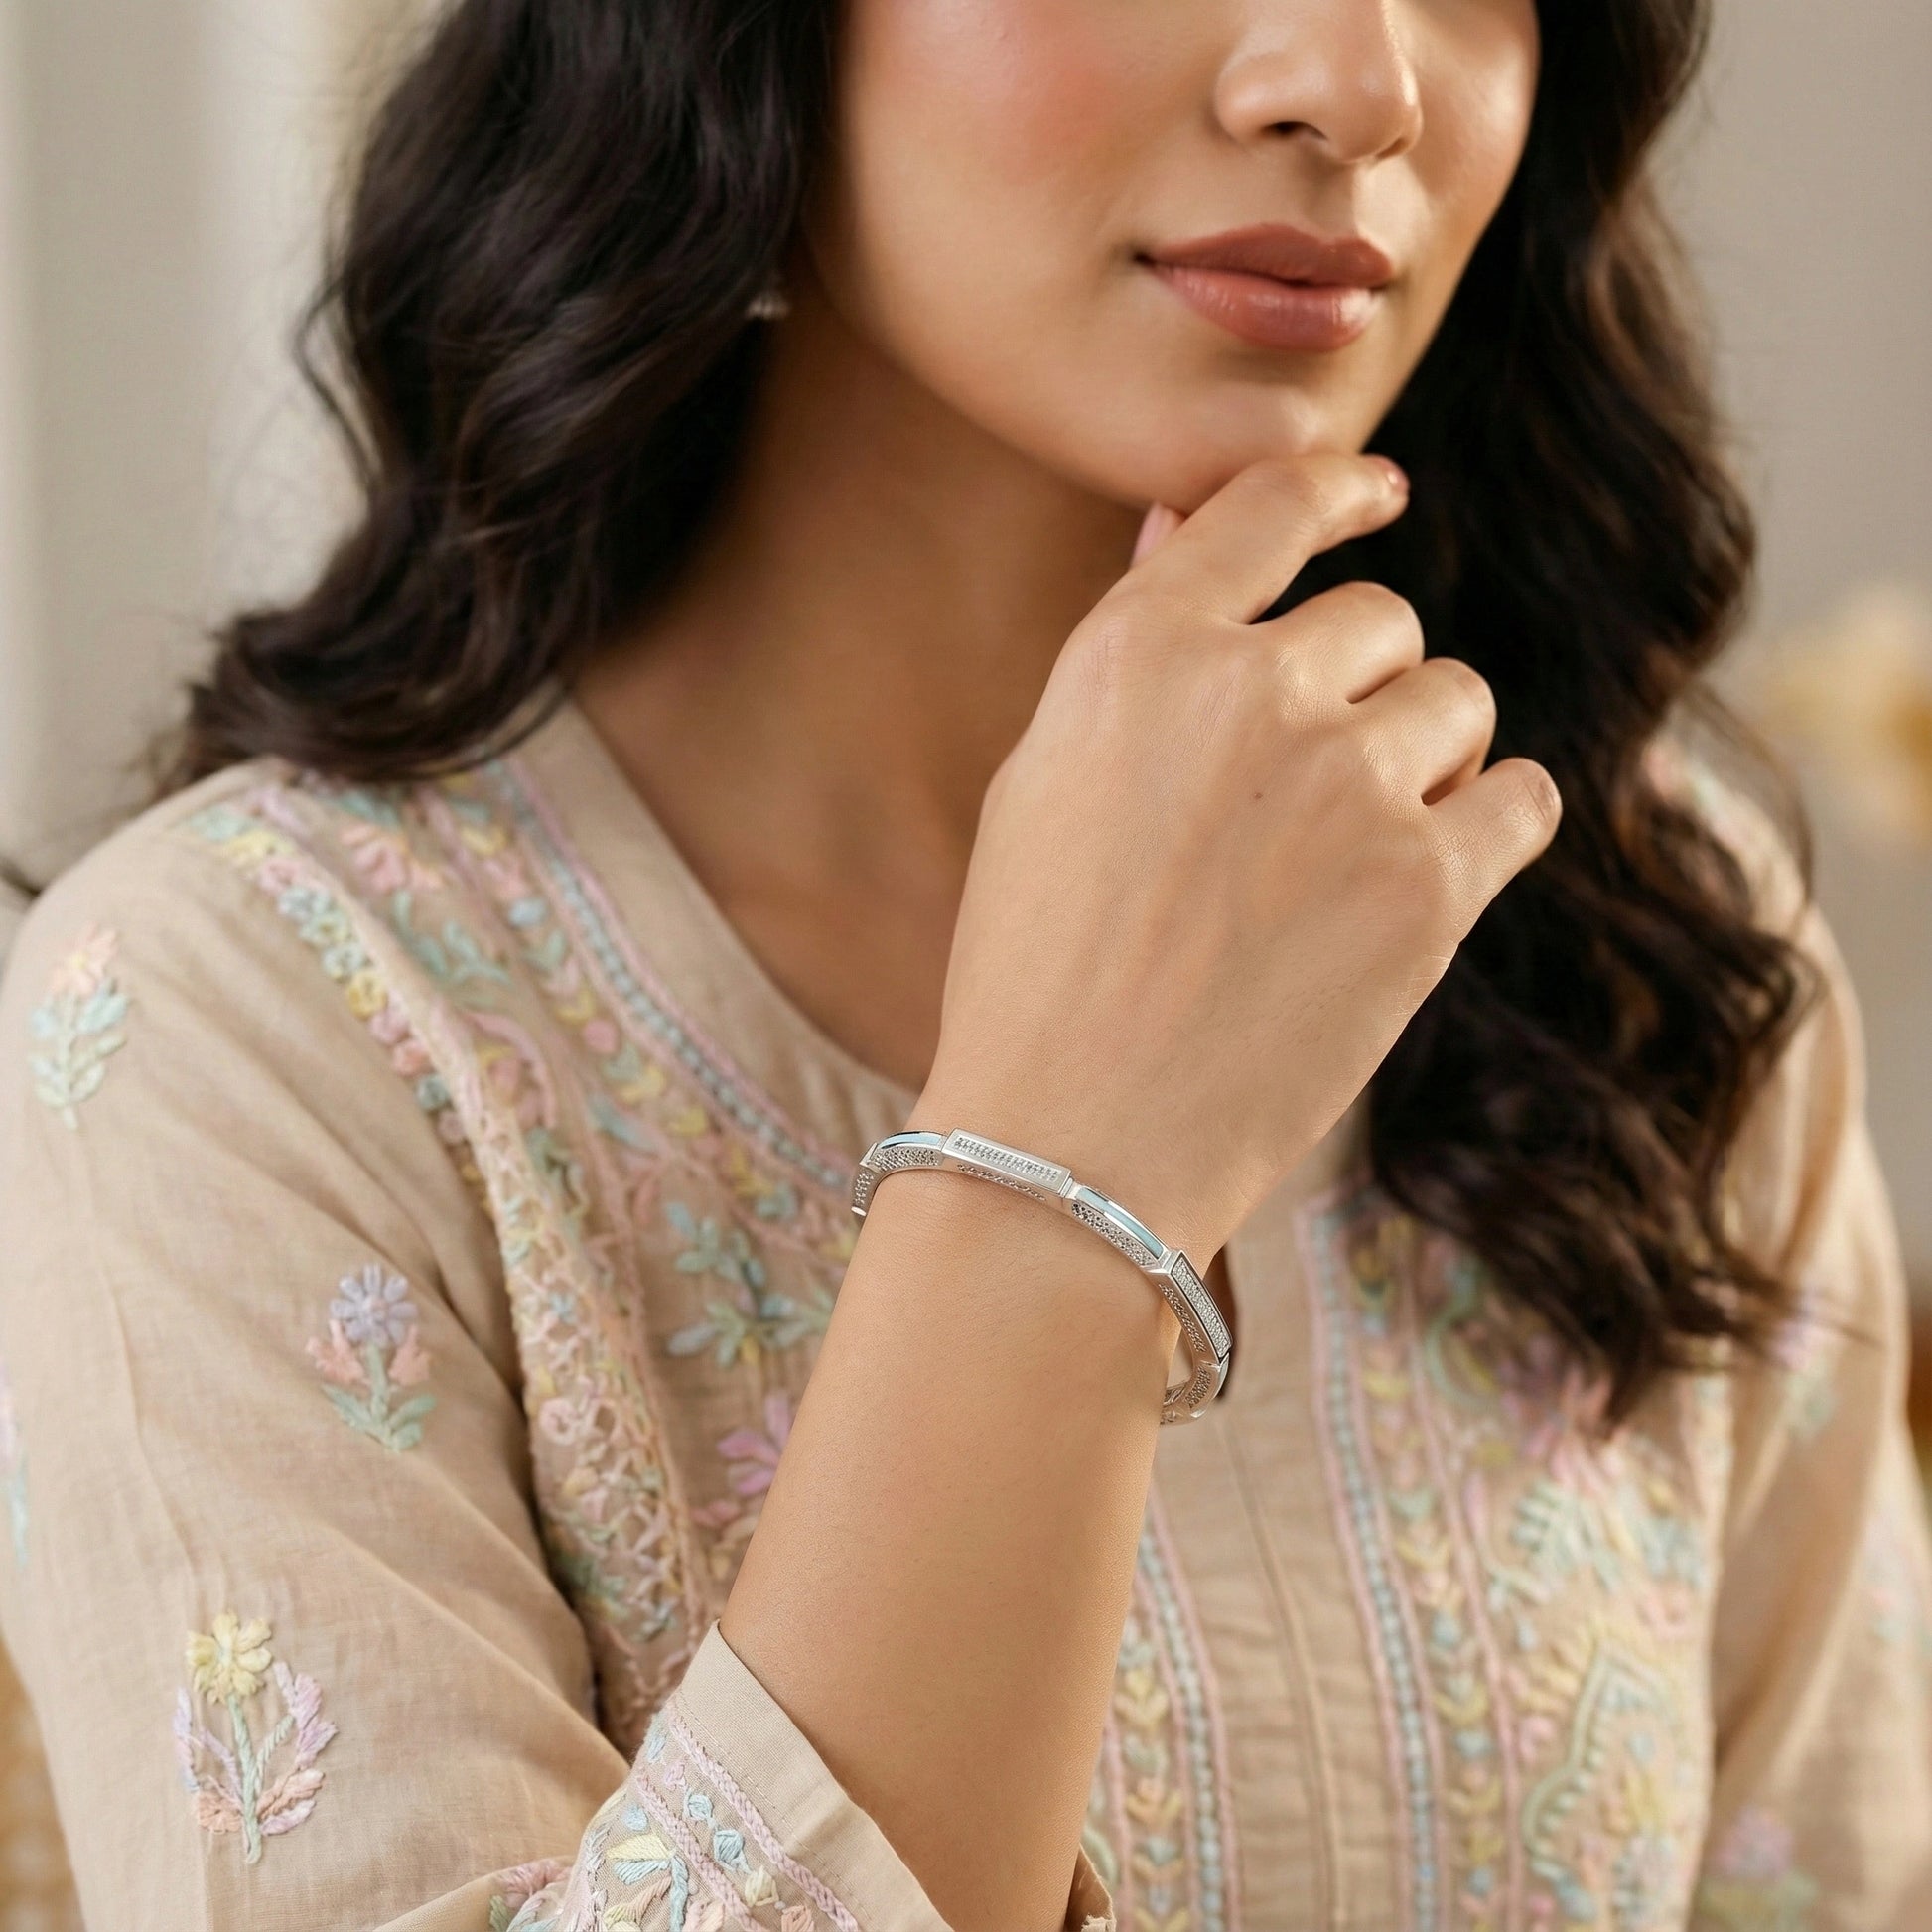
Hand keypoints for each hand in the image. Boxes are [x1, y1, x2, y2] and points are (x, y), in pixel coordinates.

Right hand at [911, 454, 1560, 1260]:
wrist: (1070, 1147)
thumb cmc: (1037, 970)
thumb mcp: (1045, 779)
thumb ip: (1136, 649)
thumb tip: (1190, 523)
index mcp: (1136, 651)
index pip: (1270, 504)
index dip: (1339, 488)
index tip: (1382, 495)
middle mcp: (1246, 691)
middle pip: (1384, 620)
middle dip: (1361, 691)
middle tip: (1305, 796)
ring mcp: (1346, 784)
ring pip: (1458, 704)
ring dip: (1423, 764)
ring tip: (1345, 862)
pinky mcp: (1428, 887)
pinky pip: (1524, 796)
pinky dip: (1487, 829)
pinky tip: (1422, 885)